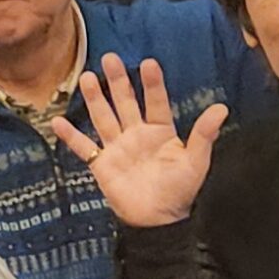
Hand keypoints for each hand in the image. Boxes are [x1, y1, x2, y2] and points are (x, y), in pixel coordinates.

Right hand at [50, 54, 228, 228]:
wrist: (157, 220)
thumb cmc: (179, 190)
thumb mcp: (196, 161)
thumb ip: (203, 134)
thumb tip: (221, 108)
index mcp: (161, 131)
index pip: (156, 101)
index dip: (152, 83)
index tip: (148, 63)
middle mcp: (137, 134)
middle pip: (125, 103)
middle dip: (117, 81)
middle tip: (110, 58)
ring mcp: (117, 148)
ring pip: (104, 118)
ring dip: (94, 99)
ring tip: (85, 76)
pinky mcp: (101, 164)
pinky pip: (84, 147)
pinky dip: (70, 136)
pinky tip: (57, 121)